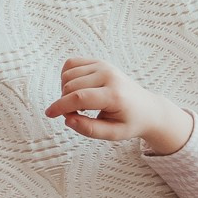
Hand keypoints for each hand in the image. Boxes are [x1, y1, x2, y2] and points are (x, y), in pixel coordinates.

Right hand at [44, 57, 193, 155]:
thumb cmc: (130, 122)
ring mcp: (103, 66)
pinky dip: (66, 77)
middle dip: (64, 102)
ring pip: (68, 74)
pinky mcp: (99, 62)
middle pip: (70, 86)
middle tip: (76, 115)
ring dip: (65, 90)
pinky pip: (71, 64)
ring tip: (78, 103)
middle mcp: (108, 76)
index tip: (49, 114)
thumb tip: (67, 119)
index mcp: (114, 94)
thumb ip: (89, 129)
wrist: (147, 108)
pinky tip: (76, 89)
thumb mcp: (113, 134)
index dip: (60, 106)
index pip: (79, 97)